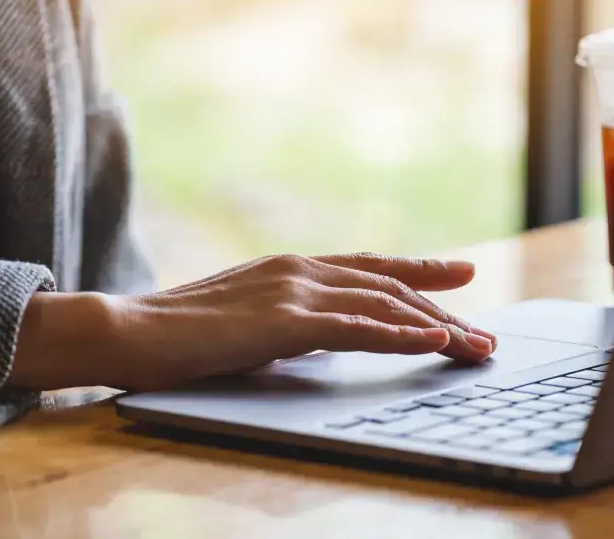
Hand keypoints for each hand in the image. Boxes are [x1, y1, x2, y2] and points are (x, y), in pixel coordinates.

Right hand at [98, 253, 495, 390]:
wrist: (129, 330)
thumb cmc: (187, 332)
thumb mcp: (253, 318)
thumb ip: (296, 319)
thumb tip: (331, 334)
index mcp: (296, 267)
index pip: (374, 265)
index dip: (423, 268)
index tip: (462, 273)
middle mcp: (304, 269)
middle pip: (392, 287)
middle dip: (445, 312)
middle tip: (484, 337)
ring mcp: (295, 290)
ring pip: (385, 304)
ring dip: (438, 327)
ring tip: (476, 348)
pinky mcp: (284, 321)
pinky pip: (356, 327)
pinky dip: (399, 334)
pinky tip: (433, 341)